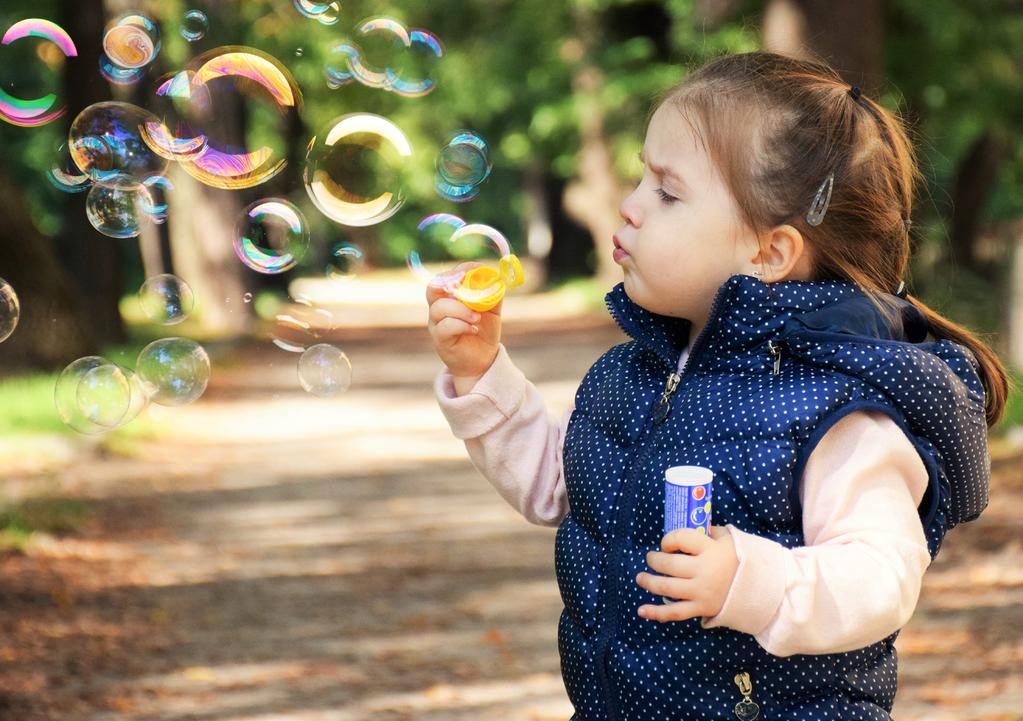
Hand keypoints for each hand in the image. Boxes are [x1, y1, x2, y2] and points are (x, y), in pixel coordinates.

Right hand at [426, 262, 502, 384]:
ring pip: (440, 308)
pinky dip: (461, 325)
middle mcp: (439, 308)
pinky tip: (473, 329)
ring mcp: (437, 324)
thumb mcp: (493, 310)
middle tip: (465, 282)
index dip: (459, 269)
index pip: (446, 277)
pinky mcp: (440, 340)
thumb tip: (497, 277)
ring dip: (461, 309)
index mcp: (450, 297)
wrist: (482, 359)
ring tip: (477, 317)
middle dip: (449, 282)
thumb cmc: (484, 331)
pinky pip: (445, 327)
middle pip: (433, 288)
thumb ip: (493, 294)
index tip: (476, 268)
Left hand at [635, 525, 738, 622]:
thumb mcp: (731, 540)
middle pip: (669, 564)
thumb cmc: (742, 561)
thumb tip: (695, 526)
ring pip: (667, 587)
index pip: (680, 538)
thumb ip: (711, 532)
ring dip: (649, 582)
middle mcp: (704, 571)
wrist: (761, 590)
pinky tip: (641, 610)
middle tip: (650, 558)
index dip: (668, 539)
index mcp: (711, 550)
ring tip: (640, 578)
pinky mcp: (701, 608)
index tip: (667, 544)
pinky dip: (656, 613)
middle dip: (654, 560)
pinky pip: (675, 612)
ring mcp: (701, 591)